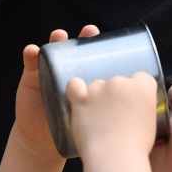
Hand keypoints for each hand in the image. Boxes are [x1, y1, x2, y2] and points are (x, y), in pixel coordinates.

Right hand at [14, 25, 99, 155]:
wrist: (44, 139)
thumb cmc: (75, 128)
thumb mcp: (94, 117)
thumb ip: (112, 111)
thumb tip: (141, 109)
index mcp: (88, 80)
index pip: (97, 60)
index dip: (103, 50)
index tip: (112, 42)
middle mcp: (71, 72)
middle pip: (78, 51)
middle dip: (84, 38)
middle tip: (90, 31)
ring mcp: (51, 72)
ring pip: (55, 52)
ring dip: (57, 41)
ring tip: (60, 35)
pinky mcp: (31, 78)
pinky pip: (30, 63)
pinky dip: (31, 54)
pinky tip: (32, 50)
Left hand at [66, 72, 157, 158]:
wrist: (115, 157)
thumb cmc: (136, 147)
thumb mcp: (152, 124)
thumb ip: (145, 109)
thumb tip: (137, 109)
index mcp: (143, 87)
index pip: (142, 78)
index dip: (138, 90)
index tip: (134, 103)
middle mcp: (121, 82)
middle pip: (119, 82)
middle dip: (117, 96)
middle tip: (117, 116)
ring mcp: (99, 89)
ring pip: (98, 86)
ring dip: (98, 97)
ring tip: (99, 117)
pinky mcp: (81, 99)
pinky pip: (74, 85)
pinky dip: (76, 89)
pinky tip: (79, 97)